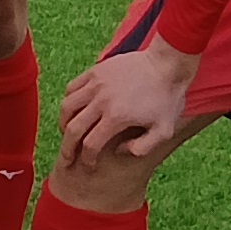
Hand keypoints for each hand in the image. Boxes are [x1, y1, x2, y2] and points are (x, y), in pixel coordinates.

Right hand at [61, 38, 193, 166]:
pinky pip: (72, 87)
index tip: (88, 165)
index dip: (87, 159)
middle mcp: (101, 101)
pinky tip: (73, 108)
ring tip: (66, 132)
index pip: (91, 144)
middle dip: (67, 148)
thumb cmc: (167, 98)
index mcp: (117, 117)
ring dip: (63, 123)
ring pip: (67, 107)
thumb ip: (142, 147)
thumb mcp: (164, 130)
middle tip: (66, 158)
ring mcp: (95, 84)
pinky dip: (68, 100)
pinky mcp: (95, 71)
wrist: (166, 64)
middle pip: (73, 129)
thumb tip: (119, 150)